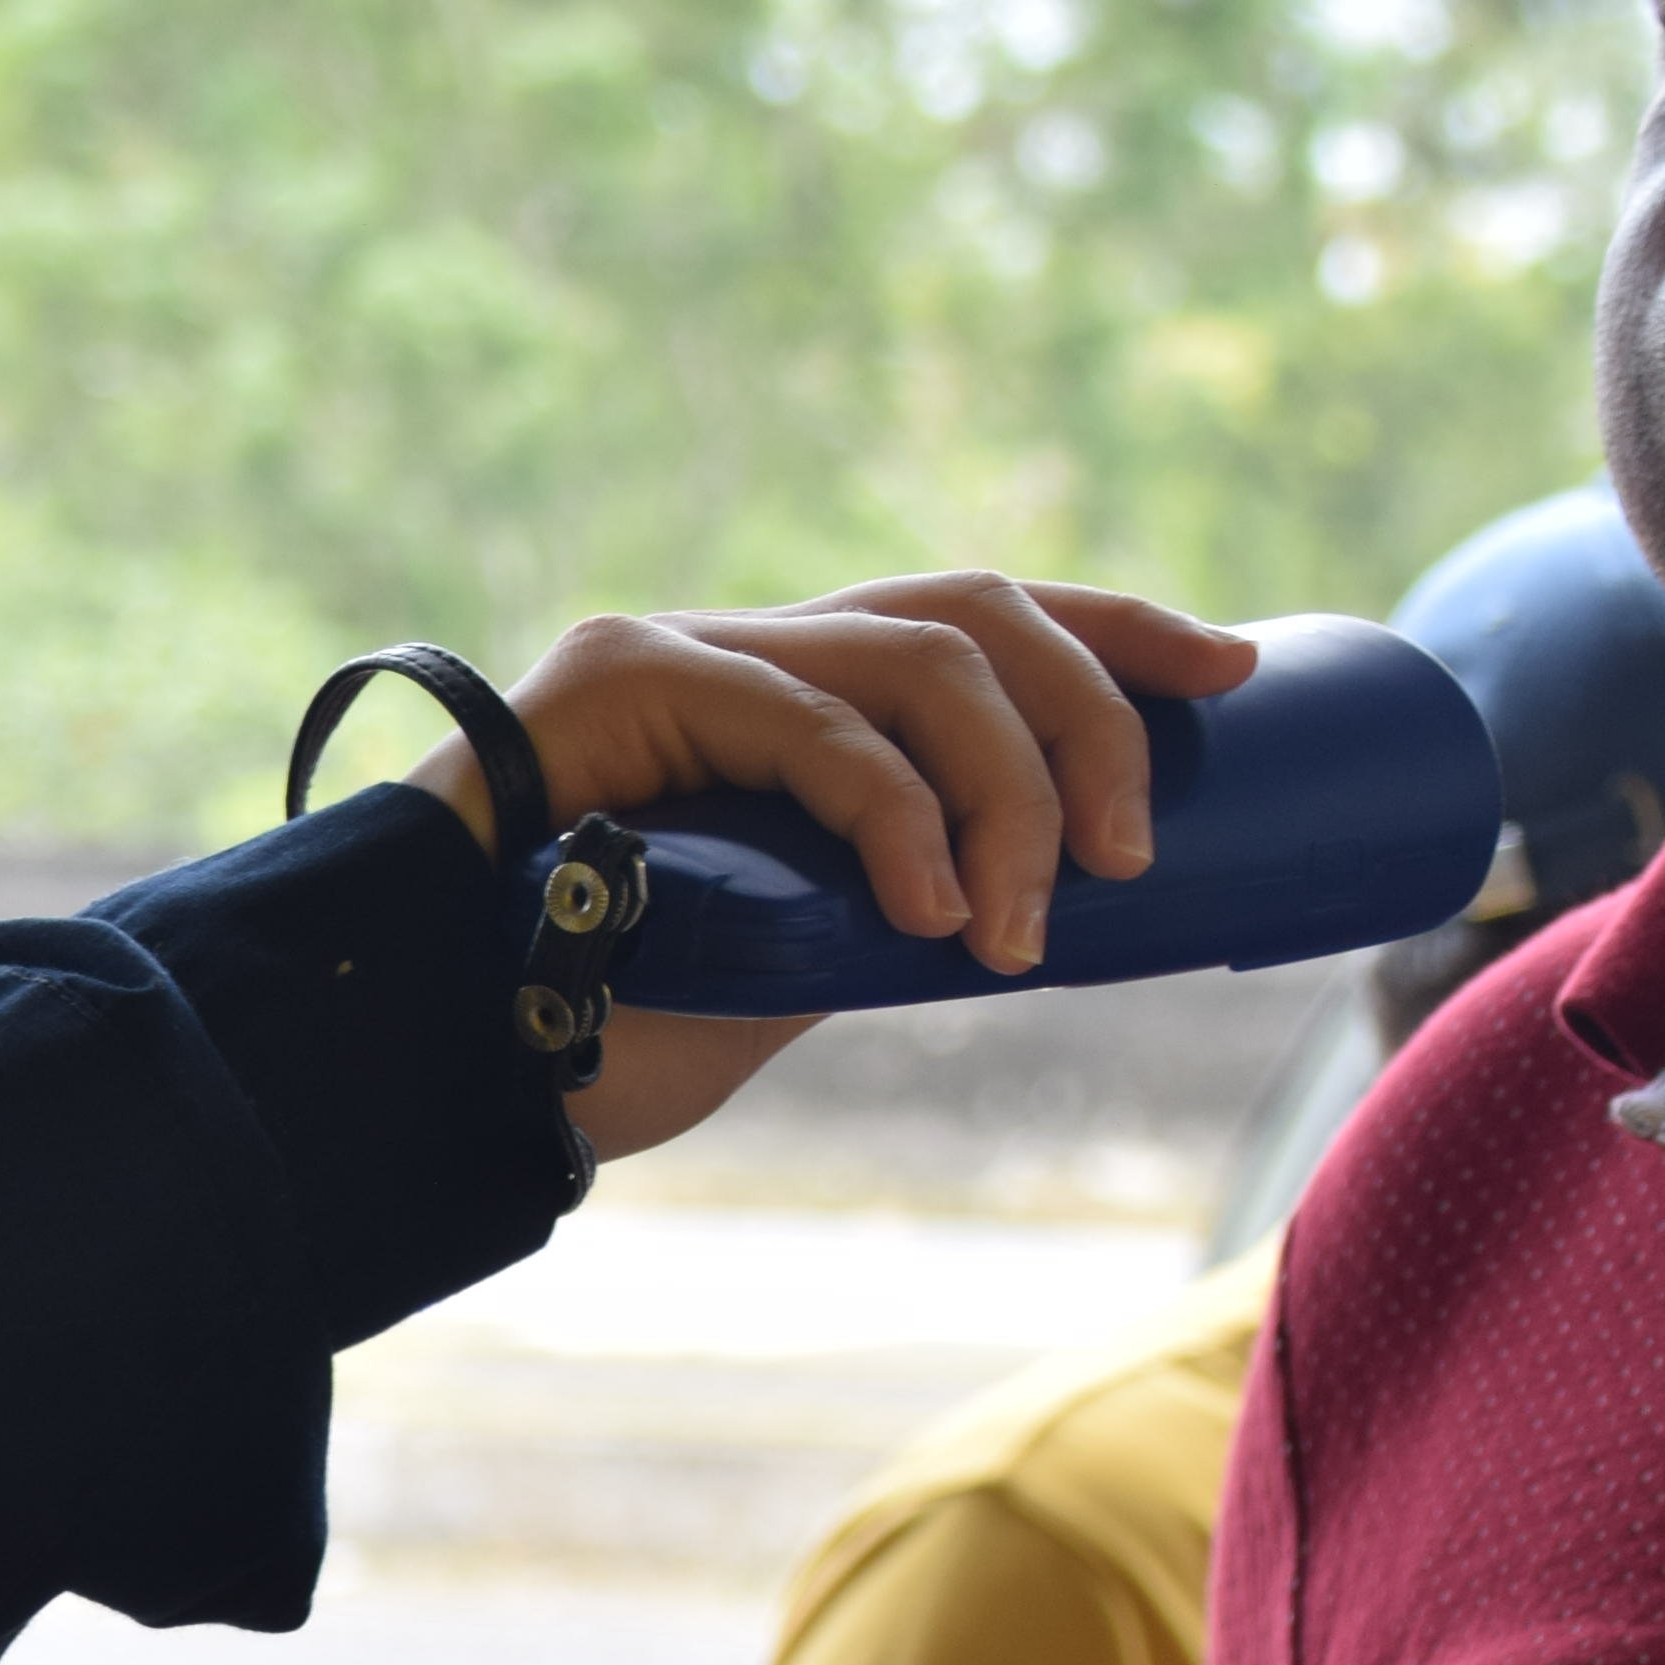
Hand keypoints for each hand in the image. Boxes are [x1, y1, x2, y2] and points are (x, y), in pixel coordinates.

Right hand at [410, 574, 1258, 1157]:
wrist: (427, 1054)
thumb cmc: (593, 1025)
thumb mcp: (798, 960)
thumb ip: (885, 908)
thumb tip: (1040, 920)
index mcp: (796, 698)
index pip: (983, 618)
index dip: (1118, 627)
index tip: (1236, 667)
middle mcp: (746, 647)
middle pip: (975, 610)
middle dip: (1094, 714)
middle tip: (1131, 859)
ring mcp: (676, 649)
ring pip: (916, 654)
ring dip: (1013, 786)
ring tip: (1024, 923)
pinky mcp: (611, 678)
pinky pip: (806, 717)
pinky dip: (896, 808)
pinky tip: (927, 904)